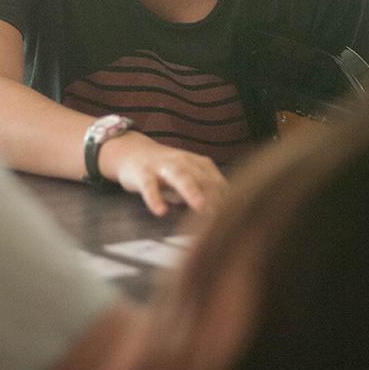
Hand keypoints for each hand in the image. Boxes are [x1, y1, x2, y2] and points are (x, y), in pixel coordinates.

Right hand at [98, 130, 227, 216]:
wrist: (131, 152)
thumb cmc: (165, 170)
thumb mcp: (187, 178)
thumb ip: (205, 192)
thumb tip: (226, 215)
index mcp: (196, 163)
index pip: (216, 181)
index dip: (227, 198)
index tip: (237, 217)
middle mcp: (182, 162)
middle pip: (202, 177)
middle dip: (215, 195)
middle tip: (225, 215)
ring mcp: (162, 166)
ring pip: (179, 176)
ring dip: (192, 191)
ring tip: (201, 207)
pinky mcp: (142, 173)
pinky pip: (149, 186)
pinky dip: (155, 198)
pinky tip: (161, 211)